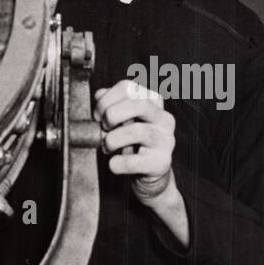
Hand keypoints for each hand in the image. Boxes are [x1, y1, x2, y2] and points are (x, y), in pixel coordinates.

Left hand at [93, 79, 176, 201]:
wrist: (147, 177)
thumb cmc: (131, 144)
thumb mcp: (121, 121)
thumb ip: (110, 105)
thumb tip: (100, 96)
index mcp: (153, 102)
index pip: (129, 87)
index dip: (106, 99)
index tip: (97, 115)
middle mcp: (164, 118)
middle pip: (139, 104)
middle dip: (113, 114)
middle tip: (103, 128)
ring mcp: (166, 140)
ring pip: (138, 131)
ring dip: (113, 140)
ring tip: (107, 147)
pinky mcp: (161, 163)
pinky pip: (136, 161)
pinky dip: (118, 163)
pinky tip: (114, 163)